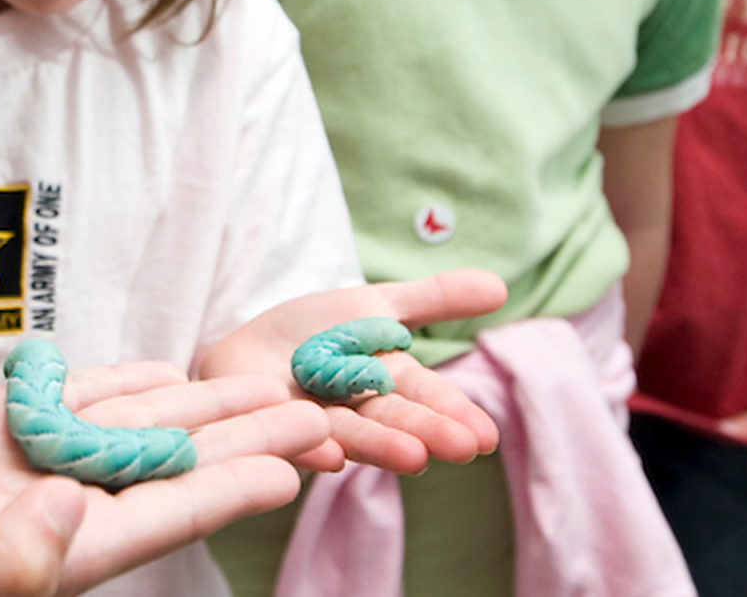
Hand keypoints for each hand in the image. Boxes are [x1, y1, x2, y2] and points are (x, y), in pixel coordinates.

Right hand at [0, 361, 334, 596]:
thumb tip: (78, 509)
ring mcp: (28, 461)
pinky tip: (171, 367)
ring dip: (203, 403)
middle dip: (245, 439)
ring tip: (269, 382)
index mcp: (58, 551)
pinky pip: (76, 396)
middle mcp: (58, 507)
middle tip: (317, 410)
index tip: (298, 466)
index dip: (233, 489)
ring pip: (138, 425)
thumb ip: (14, 551)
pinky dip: (125, 380)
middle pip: (173, 466)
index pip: (167, 516)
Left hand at [194, 272, 512, 473]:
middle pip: (395, 419)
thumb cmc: (318, 332)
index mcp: (387, 381)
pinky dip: (310, 449)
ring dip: (382, 447)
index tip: (485, 437)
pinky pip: (289, 441)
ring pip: (352, 434)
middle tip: (462, 449)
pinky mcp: (269, 427)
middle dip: (427, 433)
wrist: (246, 347)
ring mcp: (314, 422)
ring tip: (414, 459)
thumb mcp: (377, 305)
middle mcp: (357, 408)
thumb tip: (501, 286)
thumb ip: (434, 300)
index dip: (455, 415)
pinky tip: (330, 457)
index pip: (427, 397)